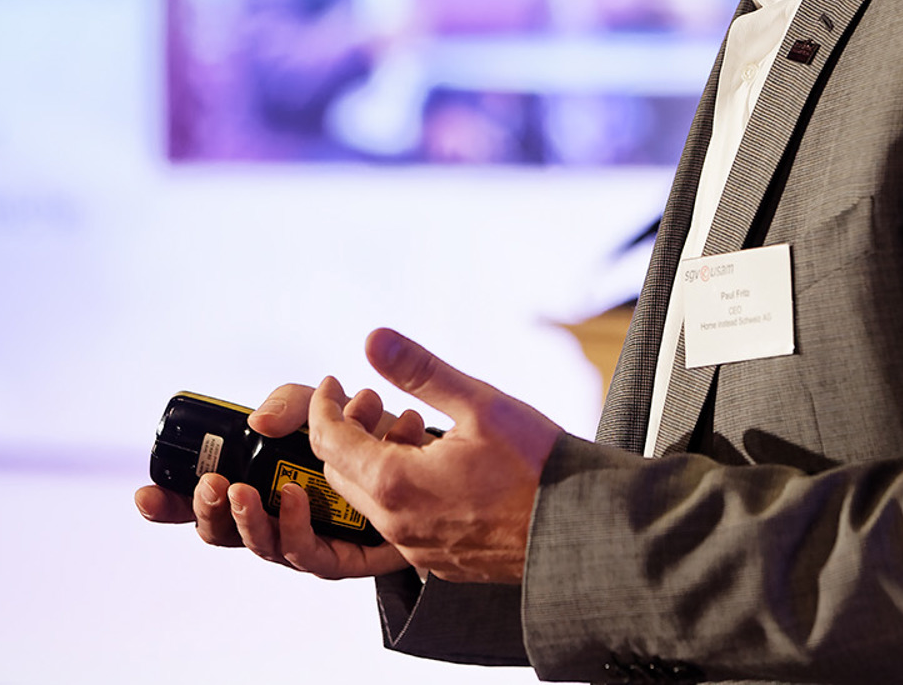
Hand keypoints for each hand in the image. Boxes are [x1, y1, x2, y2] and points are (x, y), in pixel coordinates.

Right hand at [134, 382, 427, 579]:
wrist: (439, 454)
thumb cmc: (370, 429)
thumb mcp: (323, 402)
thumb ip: (290, 403)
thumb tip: (259, 421)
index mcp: (265, 482)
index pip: (206, 503)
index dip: (169, 505)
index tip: (143, 494)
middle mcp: (282, 516)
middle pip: (226, 533)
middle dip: (208, 514)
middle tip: (211, 486)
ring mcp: (312, 539)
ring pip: (266, 548)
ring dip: (248, 523)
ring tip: (244, 491)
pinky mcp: (348, 558)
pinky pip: (314, 558)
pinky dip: (297, 529)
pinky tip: (294, 497)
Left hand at [308, 328, 563, 583]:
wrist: (578, 527)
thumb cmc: (536, 465)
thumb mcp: (479, 403)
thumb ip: (420, 371)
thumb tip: (374, 340)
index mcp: (396, 484)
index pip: (330, 442)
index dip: (323, 406)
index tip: (332, 383)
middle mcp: (398, 525)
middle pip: (341, 475)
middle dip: (348, 433)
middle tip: (376, 401)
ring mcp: (418, 550)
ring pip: (371, 502)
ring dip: (377, 462)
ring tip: (417, 429)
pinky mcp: (440, 562)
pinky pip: (401, 524)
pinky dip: (401, 490)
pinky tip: (437, 467)